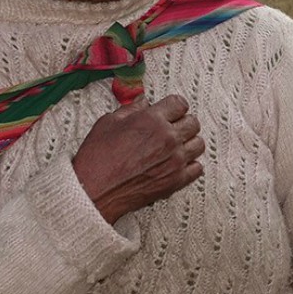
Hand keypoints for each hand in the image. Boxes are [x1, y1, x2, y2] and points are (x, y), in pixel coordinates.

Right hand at [70, 94, 204, 222]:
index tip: (171, 110)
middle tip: (173, 127)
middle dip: (183, 122)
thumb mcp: (108, 123)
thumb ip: (130, 109)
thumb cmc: (97, 159)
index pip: (180, 103)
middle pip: (193, 122)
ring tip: (177, 146)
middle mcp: (168, 138)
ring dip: (189, 143)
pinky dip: (190, 165)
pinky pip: (197, 168)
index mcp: (152, 120)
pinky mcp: (176, 181)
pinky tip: (178, 164)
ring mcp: (174, 160)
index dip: (174, 106)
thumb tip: (143, 102)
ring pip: (199, 144)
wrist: (94, 190)